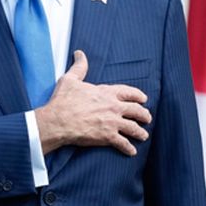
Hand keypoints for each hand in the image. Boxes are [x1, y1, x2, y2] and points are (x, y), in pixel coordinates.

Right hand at [33, 50, 150, 155]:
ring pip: (133, 128)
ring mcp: (112, 122)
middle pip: (136, 110)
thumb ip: (79, 67)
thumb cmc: (63, 100)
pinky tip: (132, 151)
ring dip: (140, 132)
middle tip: (147, 118)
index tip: (144, 99)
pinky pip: (123, 143)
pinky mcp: (107, 136)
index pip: (129, 93)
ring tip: (143, 135)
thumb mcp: (70, 79)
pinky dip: (129, 148)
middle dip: (144, 115)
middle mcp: (113, 107)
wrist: (58, 121)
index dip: (138, 96)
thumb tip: (80, 54)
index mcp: (106, 92)